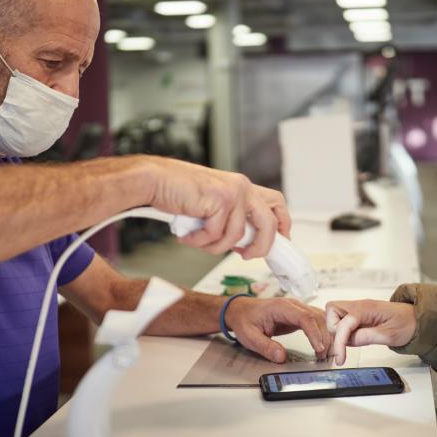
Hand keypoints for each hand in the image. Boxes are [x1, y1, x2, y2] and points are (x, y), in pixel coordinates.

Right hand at [147, 157, 290, 258]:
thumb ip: (230, 217)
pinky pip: (216, 235)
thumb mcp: (212, 204)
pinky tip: (187, 235)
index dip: (282, 225)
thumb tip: (244, 243)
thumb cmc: (178, 192)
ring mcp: (232, 193)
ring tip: (196, 240)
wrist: (154, 180)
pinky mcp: (219, 200)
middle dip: (262, 245)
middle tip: (246, 255)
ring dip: (214, 246)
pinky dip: (200, 241)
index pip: (276, 203)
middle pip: (269, 222)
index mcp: (243, 187)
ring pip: (236, 236)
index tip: (280, 242)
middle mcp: (242, 187)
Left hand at [225, 297, 330, 362]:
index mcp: (281, 307)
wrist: (241, 310)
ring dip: (327, 335)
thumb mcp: (249, 336)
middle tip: (326, 356)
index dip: (314, 333)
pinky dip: (323, 333)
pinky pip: (316, 322)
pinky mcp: (299, 316)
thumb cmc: (245, 320)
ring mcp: (297, 309)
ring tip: (327, 354)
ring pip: (320, 319)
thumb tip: (281, 357)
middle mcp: (292, 305)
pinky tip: (325, 345)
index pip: (304, 317)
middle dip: (324, 337)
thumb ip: (265, 346)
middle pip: (316, 318)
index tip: (319, 348)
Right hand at [326, 299, 415, 365]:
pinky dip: (344, 330)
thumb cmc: (408, 323)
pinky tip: (356, 337)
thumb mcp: (390, 335)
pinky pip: (343, 320)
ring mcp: (359, 309)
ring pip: (335, 315)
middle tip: (346, 342)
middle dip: (335, 329)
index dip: (339, 342)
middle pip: (332, 311)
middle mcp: (360, 305)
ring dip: (338, 330)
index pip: (344, 323)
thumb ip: (368, 337)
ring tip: (353, 340)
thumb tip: (349, 341)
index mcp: (366, 308)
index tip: (341, 358)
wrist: (418, 319)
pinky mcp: (359, 315)